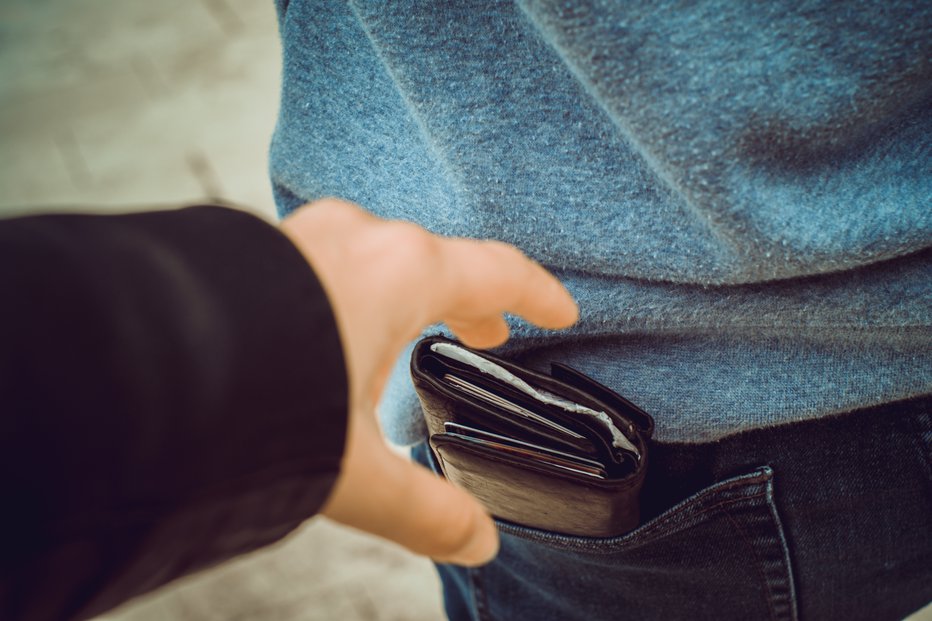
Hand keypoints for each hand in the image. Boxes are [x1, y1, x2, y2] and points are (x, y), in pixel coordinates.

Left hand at [281, 198, 577, 565]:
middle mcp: (360, 241)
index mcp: (404, 274)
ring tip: (408, 325)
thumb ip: (425, 509)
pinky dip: (355, 287)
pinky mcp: (262, 249)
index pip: (497, 273)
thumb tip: (476, 544)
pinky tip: (332, 325)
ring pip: (380, 255)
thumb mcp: (356, 470)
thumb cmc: (255, 399)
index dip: (539, 294)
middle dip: (470, 298)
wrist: (144, 363)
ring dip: (409, 289)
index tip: (560, 309)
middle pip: (439, 261)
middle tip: (486, 331)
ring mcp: (306, 235)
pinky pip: (331, 259)